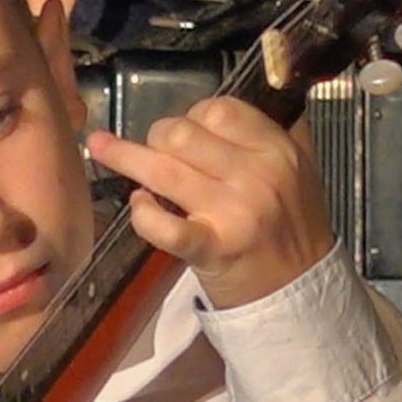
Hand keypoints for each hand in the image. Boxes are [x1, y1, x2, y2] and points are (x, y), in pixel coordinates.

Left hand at [87, 98, 333, 308]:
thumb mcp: (296, 170)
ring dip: (126, 157)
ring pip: (164, 170)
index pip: (220, 111)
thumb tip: (211, 111)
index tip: (186, 131)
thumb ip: (263, 137)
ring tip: (101, 148)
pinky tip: (138, 205)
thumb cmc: (289, 226)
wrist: (301, 290)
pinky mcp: (211, 249)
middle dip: (157, 136)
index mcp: (277, 149)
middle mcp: (256, 175)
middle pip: (184, 134)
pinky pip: (164, 226)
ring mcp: (233, 213)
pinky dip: (143, 214)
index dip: (192, 115)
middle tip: (156, 151)